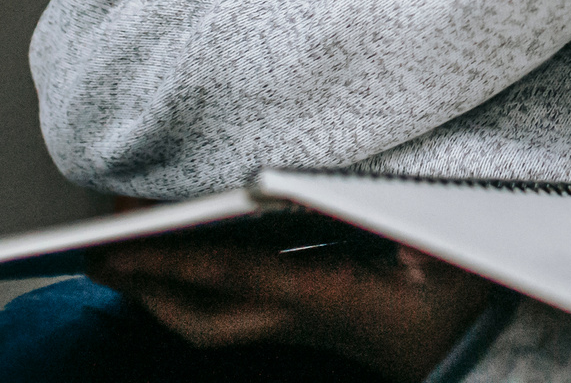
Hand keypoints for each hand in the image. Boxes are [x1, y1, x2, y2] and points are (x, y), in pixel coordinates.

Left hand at [87, 238, 490, 380]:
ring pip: (210, 320)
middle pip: (199, 318)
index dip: (173, 260)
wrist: (473, 348)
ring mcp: (300, 323)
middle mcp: (300, 317)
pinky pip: (234, 307)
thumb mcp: (449, 260)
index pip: (233, 278)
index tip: (120, 243)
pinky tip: (188, 250)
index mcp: (325, 298)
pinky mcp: (307, 316)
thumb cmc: (462, 297)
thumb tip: (379, 221)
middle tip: (96, 249)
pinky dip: (197, 283)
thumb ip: (415, 237)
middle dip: (143, 287)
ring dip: (161, 290)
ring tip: (122, 251)